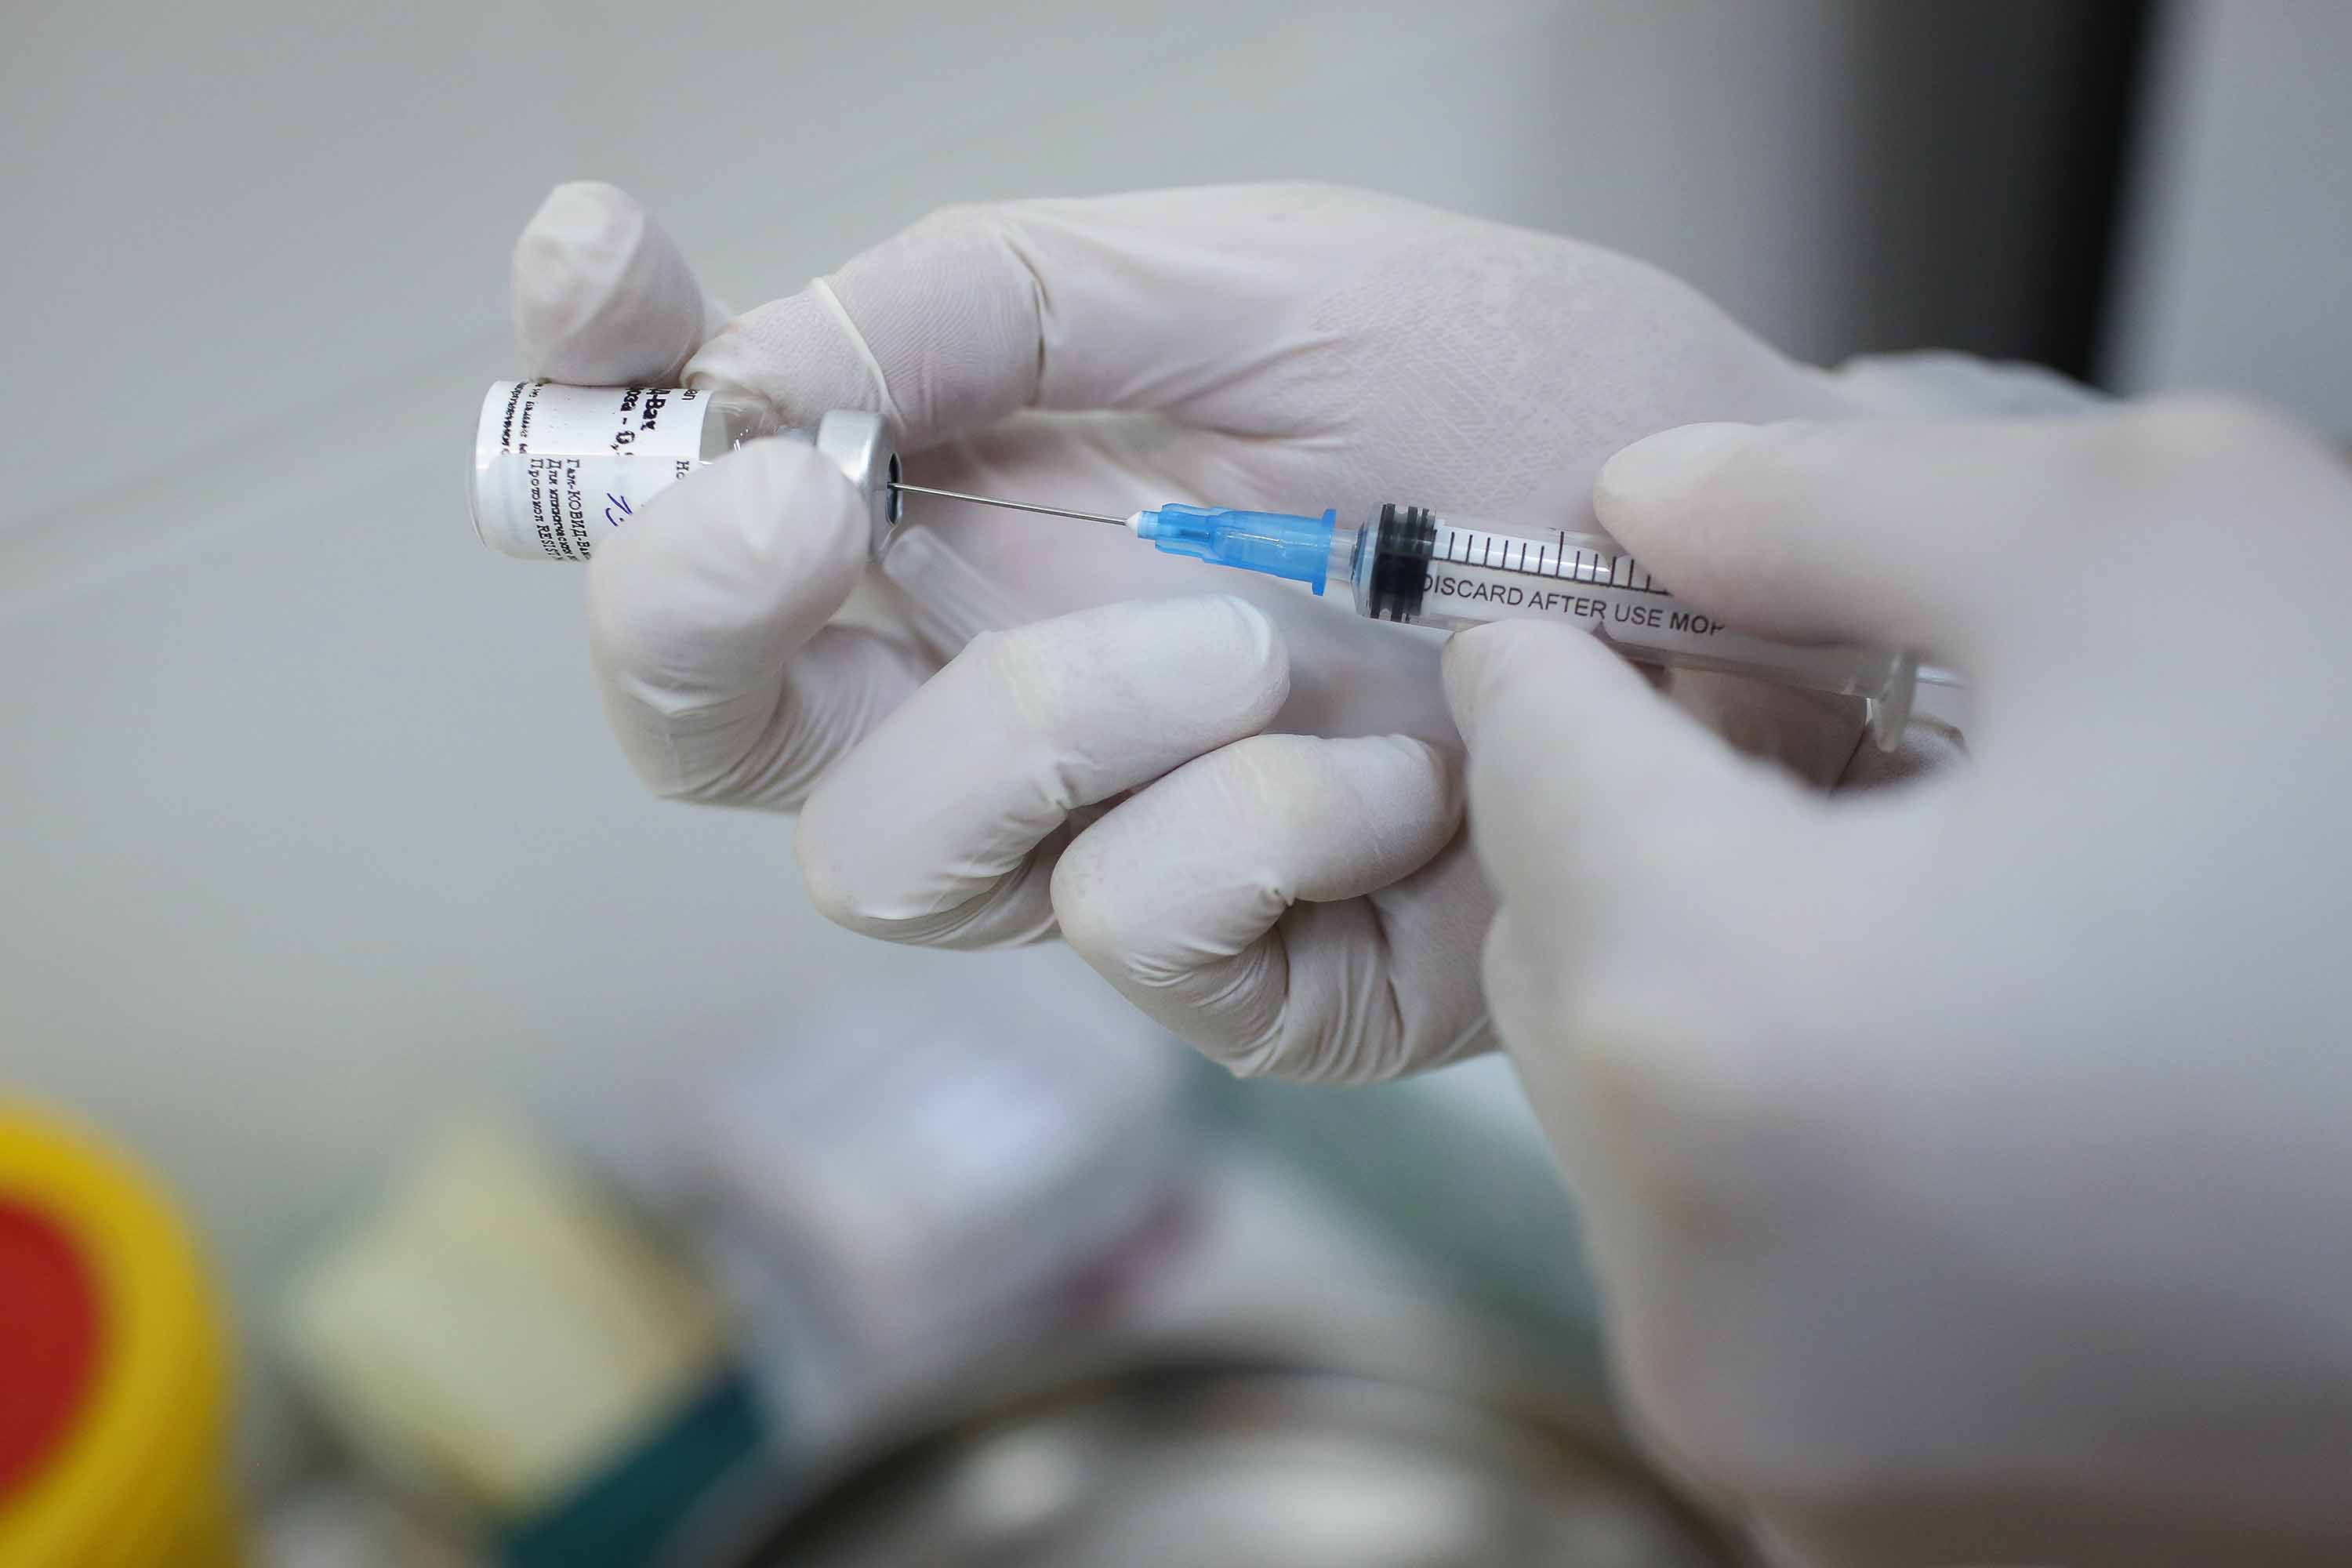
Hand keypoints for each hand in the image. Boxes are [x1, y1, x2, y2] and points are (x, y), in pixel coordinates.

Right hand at [515, 181, 1887, 1078]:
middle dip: (701, 612)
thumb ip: (1000, 302)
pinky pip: (1130, 935)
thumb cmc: (1536, 406)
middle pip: (709, 727)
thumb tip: (746, 364)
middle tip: (819, 500)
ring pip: (891, 859)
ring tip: (1256, 638)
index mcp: (981, 504)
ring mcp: (1113, 840)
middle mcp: (1001, 681)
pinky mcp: (1247, 972)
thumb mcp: (1274, 283)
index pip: (701, 483)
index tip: (595, 269)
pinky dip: (1253, 832)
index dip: (592, 394)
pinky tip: (1406, 771)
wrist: (1774, 583)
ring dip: (1043, 720)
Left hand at [1446, 400, 2351, 1562]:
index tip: (1597, 602)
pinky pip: (1731, 1266)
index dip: (1562, 651)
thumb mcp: (2156, 553)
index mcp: (1724, 1026)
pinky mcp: (1869, 1526)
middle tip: (1795, 741)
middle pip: (1551, 960)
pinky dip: (1792, 1149)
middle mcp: (1697, 1283)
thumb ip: (1828, 502)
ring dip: (1719, 990)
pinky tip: (1968, 1070)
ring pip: (1627, 1126)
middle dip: (1637, 828)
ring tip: (1929, 912)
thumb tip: (1645, 502)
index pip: (1521, 769)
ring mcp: (1778, 1434)